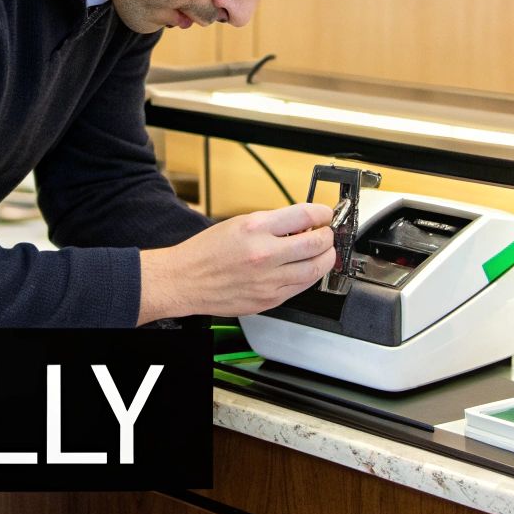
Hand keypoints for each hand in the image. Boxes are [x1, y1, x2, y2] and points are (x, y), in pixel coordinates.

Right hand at [136, 203, 335, 323]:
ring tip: (322, 252)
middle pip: (316, 243)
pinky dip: (309, 276)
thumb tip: (300, 225)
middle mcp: (264, 254)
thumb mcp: (237, 224)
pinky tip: (305, 269)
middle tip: (327, 234)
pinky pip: (301, 287)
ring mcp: (268, 280)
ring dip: (325, 258)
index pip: (304, 216)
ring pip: (315, 269)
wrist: (185, 281)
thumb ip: (271, 224)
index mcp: (255, 228)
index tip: (325, 214)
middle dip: (328, 237)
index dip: (322, 213)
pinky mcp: (269, 300)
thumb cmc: (206, 252)